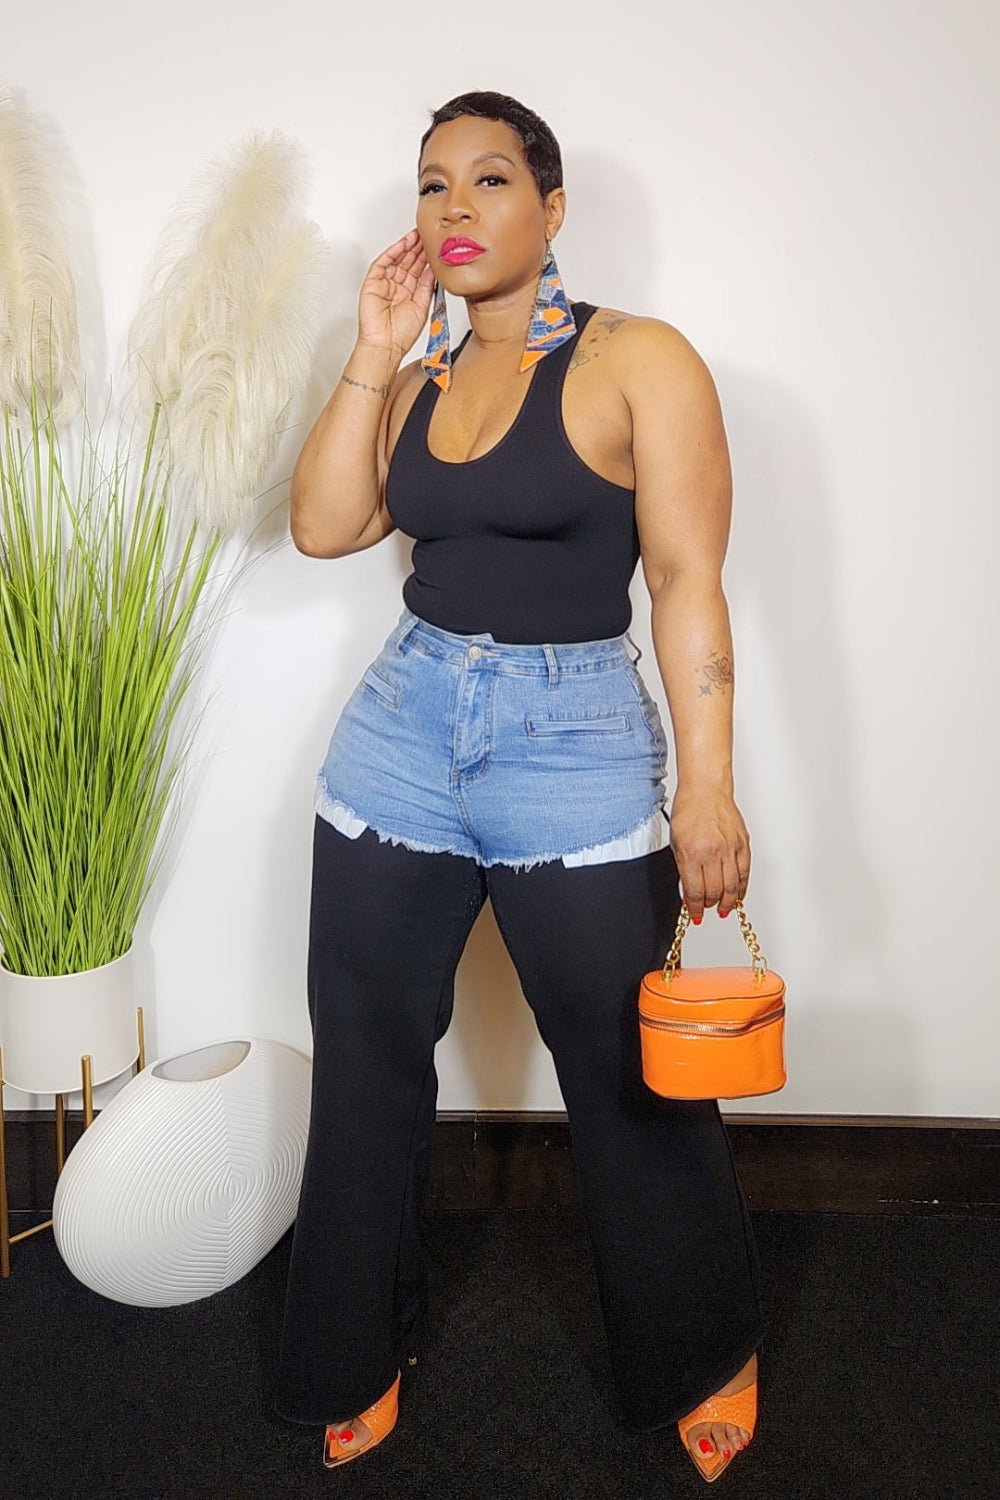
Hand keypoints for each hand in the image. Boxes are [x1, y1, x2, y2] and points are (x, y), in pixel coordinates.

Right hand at [357, 228, 434, 357]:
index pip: (418, 270)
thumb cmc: (402, 334)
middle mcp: (397, 287)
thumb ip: (428, 286)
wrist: (386, 346)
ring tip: (417, 235)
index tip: (435, 246)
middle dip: (417, 248)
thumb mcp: (422, 306)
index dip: (426, 257)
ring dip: (406, 246)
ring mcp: (384, 284)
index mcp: (410, 293)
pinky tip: (402, 244)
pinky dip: (392, 252)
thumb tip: (435, 270)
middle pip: (408, 262)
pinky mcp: (372, 283)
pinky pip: (382, 263)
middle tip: (427, 235)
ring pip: (396, 259)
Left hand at [668, 786, 749, 922]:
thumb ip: (684, 868)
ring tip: (723, 909)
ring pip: (732, 886)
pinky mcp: (743, 844)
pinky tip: (737, 896)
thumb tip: (689, 891)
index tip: (694, 913)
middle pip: (715, 891)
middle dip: (709, 905)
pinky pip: (744, 873)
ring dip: (727, 902)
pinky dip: (741, 888)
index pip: (695, 891)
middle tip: (706, 910)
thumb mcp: (676, 842)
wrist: (706, 789)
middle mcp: (713, 852)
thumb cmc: (689, 811)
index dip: (694, 907)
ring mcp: (730, 848)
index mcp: (692, 852)